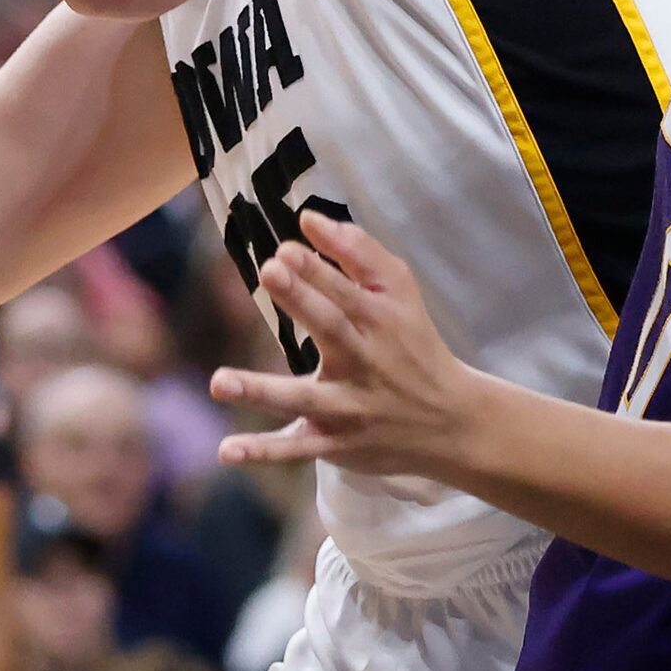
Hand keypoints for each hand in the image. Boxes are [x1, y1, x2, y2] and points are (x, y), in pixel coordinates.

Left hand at [212, 212, 479, 475]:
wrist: (450, 421)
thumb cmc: (412, 342)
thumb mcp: (399, 292)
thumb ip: (358, 252)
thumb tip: (309, 218)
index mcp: (379, 320)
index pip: (347, 290)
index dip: (318, 270)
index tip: (286, 249)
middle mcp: (364, 362)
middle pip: (330, 328)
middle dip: (301, 300)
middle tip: (271, 271)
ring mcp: (348, 407)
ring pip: (303, 399)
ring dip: (261, 391)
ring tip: (219, 382)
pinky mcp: (334, 443)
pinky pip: (296, 449)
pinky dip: (263, 452)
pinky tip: (227, 450)